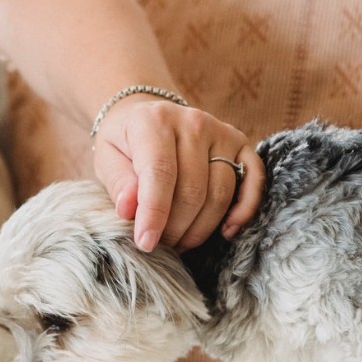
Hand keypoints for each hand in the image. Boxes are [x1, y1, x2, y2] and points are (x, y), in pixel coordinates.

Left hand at [91, 97, 264, 251]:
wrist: (149, 116)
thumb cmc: (126, 144)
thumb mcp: (108, 159)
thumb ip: (119, 184)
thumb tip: (129, 210)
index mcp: (156, 122)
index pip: (160, 172)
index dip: (155, 213)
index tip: (146, 243)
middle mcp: (194, 122)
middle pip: (193, 189)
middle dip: (176, 228)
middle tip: (161, 246)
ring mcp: (222, 133)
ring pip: (220, 193)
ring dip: (201, 228)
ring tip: (180, 243)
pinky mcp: (241, 145)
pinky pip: (254, 181)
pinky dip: (244, 210)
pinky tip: (226, 231)